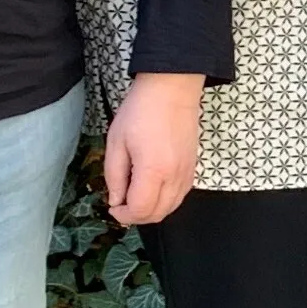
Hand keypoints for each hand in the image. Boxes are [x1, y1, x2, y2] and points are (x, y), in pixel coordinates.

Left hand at [102, 73, 202, 226]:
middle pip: (158, 214)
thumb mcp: (116, 142)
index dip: (124, 215)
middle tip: (121, 204)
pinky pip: (180, 196)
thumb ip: (114, 176)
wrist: (172, 91)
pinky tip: (153, 189)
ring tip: (136, 196)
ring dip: (152, 210)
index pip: (140, 210)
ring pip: (171, 208)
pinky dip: (166, 201)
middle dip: (136, 216)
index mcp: (153, 170)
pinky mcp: (193, 168)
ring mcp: (187, 173)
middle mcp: (174, 176)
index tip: (113, 207)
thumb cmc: (141, 111)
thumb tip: (116, 200)